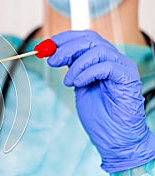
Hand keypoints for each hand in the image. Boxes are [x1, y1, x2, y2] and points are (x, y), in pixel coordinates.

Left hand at [48, 30, 154, 172]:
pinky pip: (106, 66)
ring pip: (98, 50)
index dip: (65, 38)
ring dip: (76, 64)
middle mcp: (114, 60)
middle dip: (67, 48)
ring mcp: (123, 68)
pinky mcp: (128, 79)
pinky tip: (78, 84)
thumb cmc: (99, 115)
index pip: (85, 37)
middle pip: (90, 40)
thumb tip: (54, 54)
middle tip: (52, 60)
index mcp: (102, 60)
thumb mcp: (79, 85)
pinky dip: (88, 72)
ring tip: (69, 82)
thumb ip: (71, 68)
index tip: (46, 45)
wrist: (115, 138)